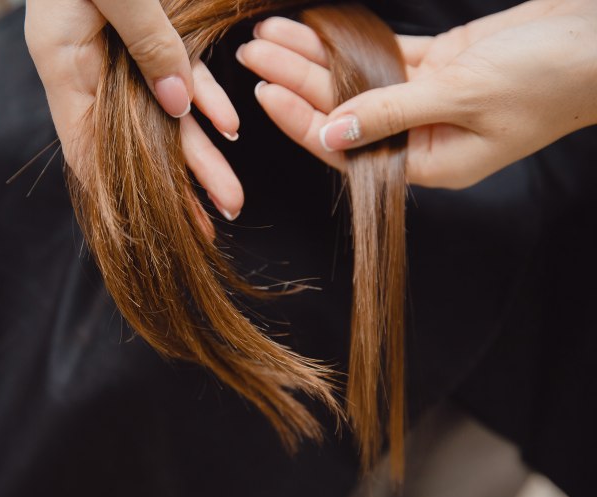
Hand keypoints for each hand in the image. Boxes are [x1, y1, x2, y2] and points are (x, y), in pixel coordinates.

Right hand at [25, 0, 242, 221]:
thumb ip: (147, 40)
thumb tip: (178, 101)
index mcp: (64, 60)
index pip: (86, 146)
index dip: (118, 192)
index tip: (156, 227)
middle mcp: (89, 65)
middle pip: (136, 139)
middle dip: (180, 181)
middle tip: (216, 217)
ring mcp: (119, 52)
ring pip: (164, 113)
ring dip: (201, 152)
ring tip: (231, 193)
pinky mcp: (147, 30)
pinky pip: (178, 70)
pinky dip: (204, 95)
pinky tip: (228, 122)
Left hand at [237, 0, 596, 188]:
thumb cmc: (550, 78)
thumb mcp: (465, 96)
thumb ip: (393, 112)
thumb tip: (333, 132)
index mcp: (428, 161)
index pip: (347, 147)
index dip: (301, 121)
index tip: (264, 94)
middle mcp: (421, 135)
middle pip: (343, 109)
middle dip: (296, 81)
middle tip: (252, 55)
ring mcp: (427, 100)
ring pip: (357, 79)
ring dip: (315, 57)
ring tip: (269, 36)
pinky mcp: (438, 67)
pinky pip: (383, 56)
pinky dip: (351, 43)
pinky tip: (317, 30)